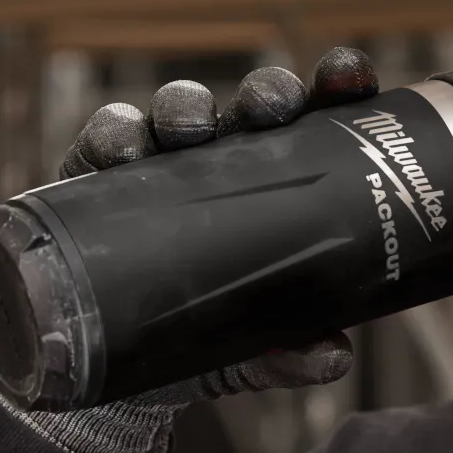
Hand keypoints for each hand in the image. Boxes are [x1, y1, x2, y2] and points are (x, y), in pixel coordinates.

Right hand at [60, 47, 379, 400]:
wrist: (122, 375)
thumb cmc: (210, 340)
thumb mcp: (255, 353)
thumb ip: (293, 354)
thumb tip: (333, 358)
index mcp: (286, 180)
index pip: (321, 121)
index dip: (337, 86)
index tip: (350, 77)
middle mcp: (231, 159)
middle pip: (254, 104)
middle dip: (266, 92)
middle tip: (272, 106)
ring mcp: (167, 162)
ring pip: (181, 109)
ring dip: (186, 105)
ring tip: (189, 128)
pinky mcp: (103, 176)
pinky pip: (108, 139)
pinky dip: (114, 134)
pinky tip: (121, 149)